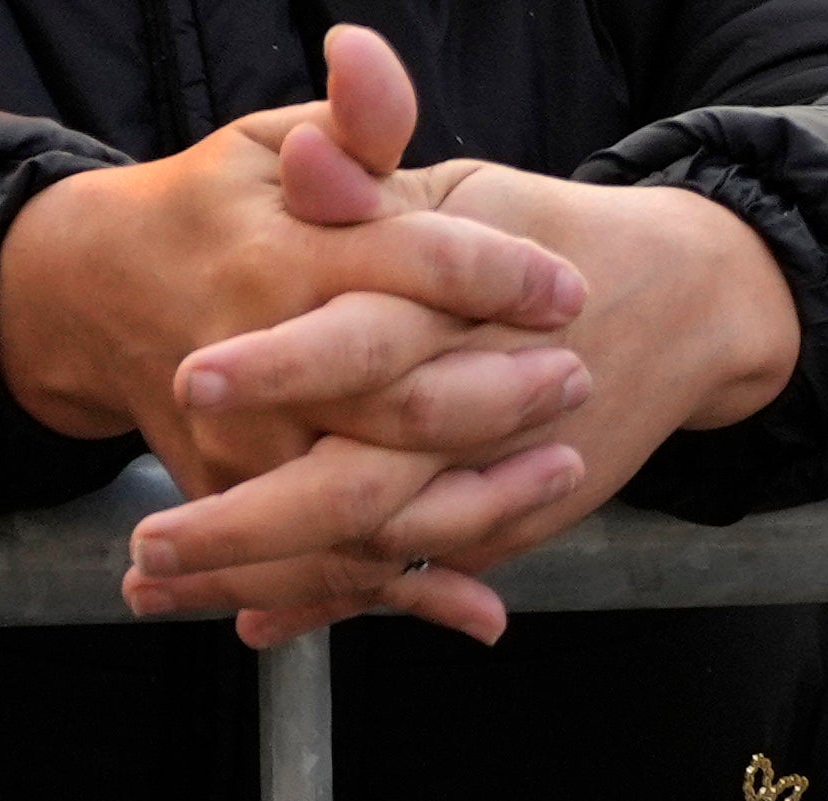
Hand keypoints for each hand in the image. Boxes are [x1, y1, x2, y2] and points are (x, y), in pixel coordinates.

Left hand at [90, 26, 803, 648]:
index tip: (191, 383)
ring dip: (259, 579)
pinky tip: (247, 623)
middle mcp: (476, 418)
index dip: (282, 365)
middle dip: (243, 526)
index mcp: (458, 318)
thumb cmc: (548, 235)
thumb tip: (299, 150)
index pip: (365, 345)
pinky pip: (404, 583)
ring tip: (153, 591)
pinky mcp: (499, 530)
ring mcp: (490, 489)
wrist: (683, 309)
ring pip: (367, 558)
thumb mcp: (459, 196)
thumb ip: (371, 183)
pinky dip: (326, 607)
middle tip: (144, 544)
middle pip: (356, 491)